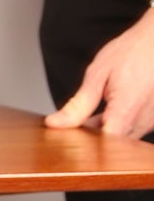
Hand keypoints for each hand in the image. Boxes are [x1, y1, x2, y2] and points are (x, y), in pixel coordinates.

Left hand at [45, 7, 153, 139]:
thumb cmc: (133, 51)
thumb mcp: (98, 74)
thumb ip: (78, 104)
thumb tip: (55, 123)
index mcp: (126, 110)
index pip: (102, 147)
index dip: (83, 149)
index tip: (68, 141)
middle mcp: (143, 120)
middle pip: (111, 147)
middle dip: (91, 141)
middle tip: (76, 124)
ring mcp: (151, 121)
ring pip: (121, 140)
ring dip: (104, 132)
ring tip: (94, 111)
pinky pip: (131, 130)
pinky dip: (116, 125)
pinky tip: (106, 112)